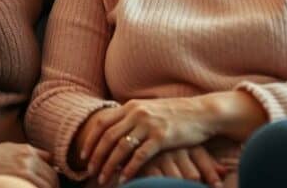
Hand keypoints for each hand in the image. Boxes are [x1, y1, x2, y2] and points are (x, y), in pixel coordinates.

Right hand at [0, 141, 58, 187]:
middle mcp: (28, 160)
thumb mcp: (11, 148)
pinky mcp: (13, 181)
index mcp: (28, 151)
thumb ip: (30, 154)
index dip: (54, 177)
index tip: (53, 184)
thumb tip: (50, 161)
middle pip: (51, 178)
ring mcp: (22, 171)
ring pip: (45, 186)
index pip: (53, 164)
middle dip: (53, 187)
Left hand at [81, 97, 218, 185]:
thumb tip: (116, 130)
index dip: (90, 139)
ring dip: (109, 165)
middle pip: (107, 136)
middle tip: (89, 171)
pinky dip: (129, 169)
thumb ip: (133, 117)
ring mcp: (149, 125)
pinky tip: (124, 179)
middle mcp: (137, 113)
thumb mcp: (150, 109)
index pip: (102, 122)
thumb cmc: (176, 114)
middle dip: (96, 156)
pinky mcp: (162, 137)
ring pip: (120, 147)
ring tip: (103, 178)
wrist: (203, 112)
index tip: (83, 154)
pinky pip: (140, 156)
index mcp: (132, 106)